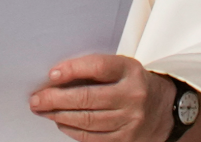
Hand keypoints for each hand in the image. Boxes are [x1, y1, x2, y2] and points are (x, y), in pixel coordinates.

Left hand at [29, 54, 175, 141]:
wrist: (164, 110)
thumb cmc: (133, 84)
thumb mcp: (121, 68)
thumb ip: (94, 69)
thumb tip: (56, 77)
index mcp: (130, 71)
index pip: (97, 67)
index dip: (72, 70)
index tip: (51, 74)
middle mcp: (132, 95)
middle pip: (88, 98)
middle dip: (56, 99)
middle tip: (36, 99)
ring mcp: (131, 120)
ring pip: (87, 120)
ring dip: (59, 116)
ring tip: (43, 111)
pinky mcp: (126, 139)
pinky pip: (93, 137)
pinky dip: (72, 130)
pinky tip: (60, 124)